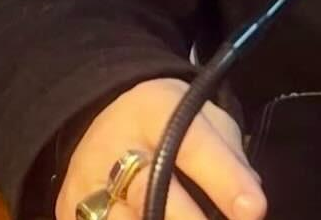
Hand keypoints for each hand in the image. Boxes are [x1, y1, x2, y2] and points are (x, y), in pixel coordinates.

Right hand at [55, 77, 266, 219]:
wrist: (102, 115)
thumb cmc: (166, 121)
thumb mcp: (202, 116)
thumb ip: (229, 155)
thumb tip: (248, 205)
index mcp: (154, 111)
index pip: (191, 146)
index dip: (224, 180)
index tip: (253, 210)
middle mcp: (114, 147)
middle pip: (151, 192)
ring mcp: (85, 183)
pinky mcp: (67, 212)